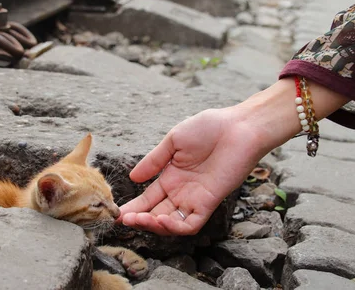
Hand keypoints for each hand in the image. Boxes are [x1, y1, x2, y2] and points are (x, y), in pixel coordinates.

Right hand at [119, 78, 348, 235]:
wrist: (238, 127)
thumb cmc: (208, 127)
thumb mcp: (173, 141)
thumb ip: (154, 161)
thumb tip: (132, 178)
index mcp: (170, 176)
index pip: (148, 198)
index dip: (133, 207)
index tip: (116, 211)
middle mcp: (181, 191)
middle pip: (156, 213)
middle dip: (138, 219)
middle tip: (122, 220)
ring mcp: (195, 199)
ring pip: (171, 223)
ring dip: (153, 225)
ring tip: (138, 220)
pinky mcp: (209, 203)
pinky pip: (190, 224)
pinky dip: (175, 227)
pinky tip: (161, 219)